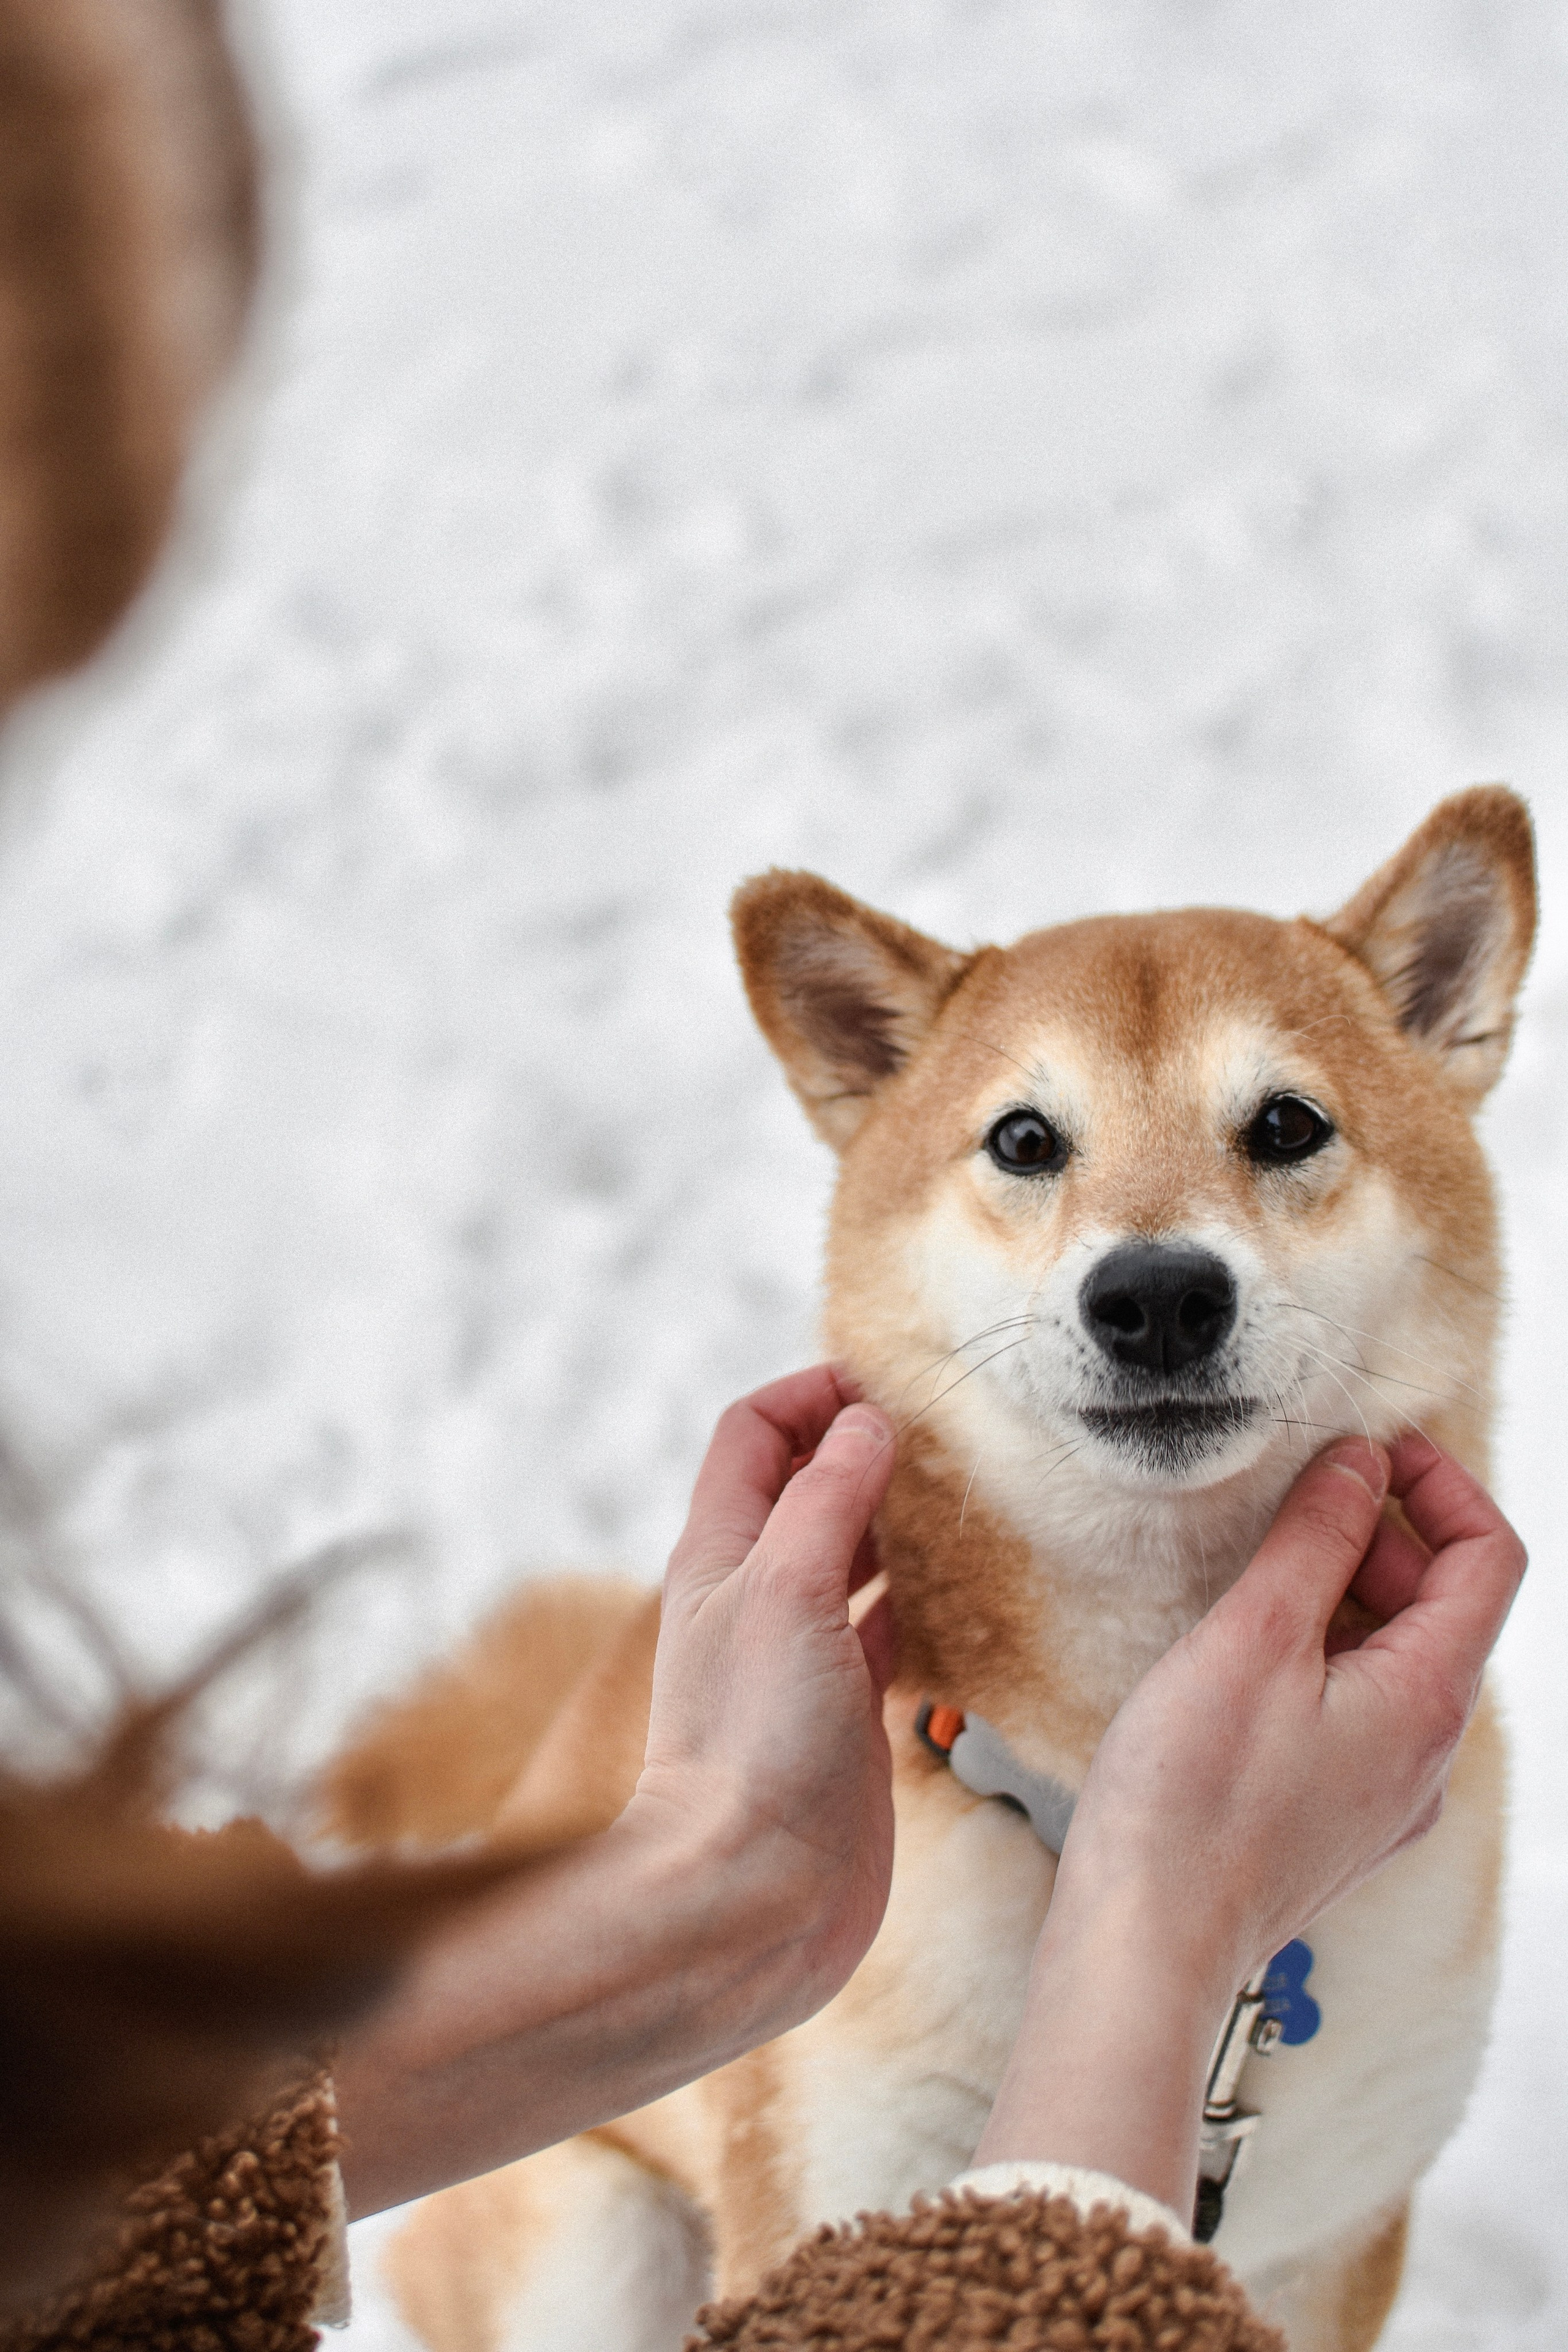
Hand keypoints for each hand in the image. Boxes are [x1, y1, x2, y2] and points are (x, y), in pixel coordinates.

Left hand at [336, 1365, 895, 2215]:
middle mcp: (755, 1598)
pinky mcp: (846, 1715)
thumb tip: (866, 1421)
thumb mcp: (786, 1589)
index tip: (884, 1382)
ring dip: (900, 1521)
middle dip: (865, 1448)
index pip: (752, 1432)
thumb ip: (827, 1497)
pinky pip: (886, 1631)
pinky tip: (966, 1593)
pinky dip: (923, 1599)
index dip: (809, 1391)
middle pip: (805, 1487)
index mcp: (721, 1553)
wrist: (753, 1900)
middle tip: (946, 1434)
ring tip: (967, 1497)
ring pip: (851, 1557)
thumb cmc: (752, 1747)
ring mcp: (801, 1659)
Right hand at [1057, 1432, 1526, 1987]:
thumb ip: (1318, 1539)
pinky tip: (1247, 1655)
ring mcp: (1387, 1794)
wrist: (1148, 1941)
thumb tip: (1362, 1462)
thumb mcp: (1255, 1638)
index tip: (1371, 1451)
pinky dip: (1321, 1654)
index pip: (1490, 1559)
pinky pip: (1358, 1708)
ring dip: (1345, 1594)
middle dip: (1383, 1535)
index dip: (1443, 1485)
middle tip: (1297, 1503)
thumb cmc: (1194, 1799)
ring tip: (1261, 1573)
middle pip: (1445, 1607)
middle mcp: (1428, 1754)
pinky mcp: (1337, 1817)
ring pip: (1396, 1658)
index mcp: (1429, 1700)